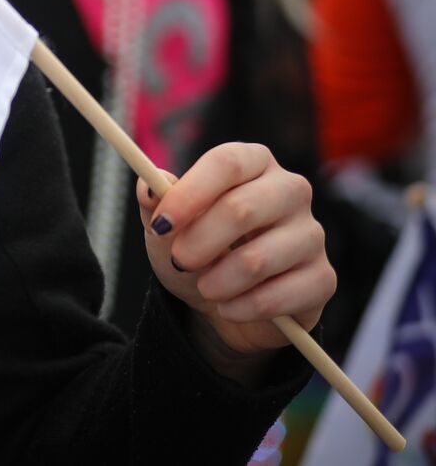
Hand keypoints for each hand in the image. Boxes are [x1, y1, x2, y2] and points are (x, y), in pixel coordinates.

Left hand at [138, 143, 334, 366]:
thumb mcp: (167, 227)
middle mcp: (290, 190)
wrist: (226, 301)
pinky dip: (244, 307)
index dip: (190, 193)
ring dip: (219, 281)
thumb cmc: (198, 249)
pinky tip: (228, 308)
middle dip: (200, 241)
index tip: (162, 224)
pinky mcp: (323, 278)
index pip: (227, 163)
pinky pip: (281, 296)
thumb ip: (156, 204)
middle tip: (179, 261)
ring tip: (204, 288)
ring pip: (259, 259)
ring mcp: (312, 234)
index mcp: (253, 162)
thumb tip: (147, 186)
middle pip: (243, 208)